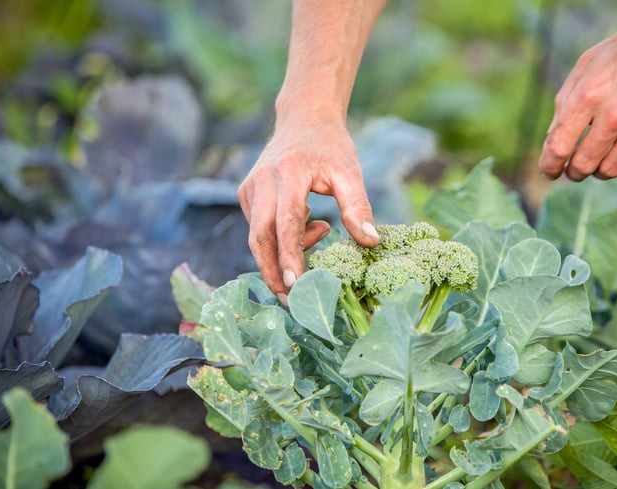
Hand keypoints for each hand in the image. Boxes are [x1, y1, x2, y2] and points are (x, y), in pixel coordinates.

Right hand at [238, 119, 379, 300]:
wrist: (304, 118)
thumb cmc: (330, 147)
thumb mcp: (350, 172)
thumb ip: (358, 208)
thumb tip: (370, 243)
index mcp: (287, 173)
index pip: (285, 224)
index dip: (289, 256)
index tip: (295, 285)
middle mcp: (262, 182)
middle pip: (260, 238)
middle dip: (274, 273)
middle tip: (293, 301)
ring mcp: (249, 188)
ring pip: (257, 237)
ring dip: (279, 259)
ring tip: (312, 257)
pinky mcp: (246, 194)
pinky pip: (259, 228)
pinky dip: (281, 241)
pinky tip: (312, 227)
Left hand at [539, 6, 616, 180]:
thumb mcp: (588, 64)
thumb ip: (566, 102)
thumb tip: (553, 139)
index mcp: (589, 95)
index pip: (558, 147)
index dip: (549, 166)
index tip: (550, 170)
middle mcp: (615, 115)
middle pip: (583, 165)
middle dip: (573, 172)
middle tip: (575, 169)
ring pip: (610, 171)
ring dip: (600, 171)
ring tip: (601, 159)